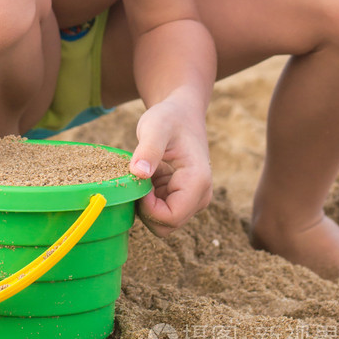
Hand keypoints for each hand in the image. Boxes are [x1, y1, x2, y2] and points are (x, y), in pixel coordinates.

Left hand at [129, 100, 211, 236]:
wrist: (182, 112)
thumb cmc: (169, 118)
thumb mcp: (155, 127)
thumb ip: (148, 150)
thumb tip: (138, 173)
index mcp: (197, 182)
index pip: (170, 218)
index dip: (147, 207)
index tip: (138, 181)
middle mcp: (200, 196)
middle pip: (165, 225)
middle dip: (146, 207)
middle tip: (139, 177)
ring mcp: (193, 200)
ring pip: (162, 221)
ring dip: (147, 202)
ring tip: (147, 172)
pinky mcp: (184, 198)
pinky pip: (161, 210)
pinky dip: (150, 197)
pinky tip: (150, 175)